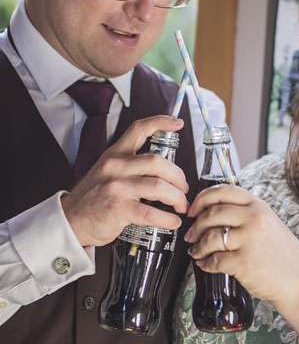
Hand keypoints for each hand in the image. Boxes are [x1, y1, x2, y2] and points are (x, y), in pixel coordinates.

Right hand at [61, 116, 188, 247]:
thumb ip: (130, 164)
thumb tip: (163, 167)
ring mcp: (116, 187)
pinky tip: (173, 221)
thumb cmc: (93, 198)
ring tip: (180, 206)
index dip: (161, 122)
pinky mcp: (118, 209)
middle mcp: (116, 167)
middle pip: (158, 162)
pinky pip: (151, 213)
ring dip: (177, 198)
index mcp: (115, 155)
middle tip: (183, 188)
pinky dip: (168, 218)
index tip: (177, 123)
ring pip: (159, 186)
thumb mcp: (106, 171)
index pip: (139, 129)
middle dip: (178, 176)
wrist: (71, 220)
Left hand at [184, 184, 298, 308]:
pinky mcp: (243, 262)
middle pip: (211, 213)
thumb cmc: (285, 257)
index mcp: (259, 206)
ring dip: (198, 246)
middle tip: (191, 235)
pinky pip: (214, 260)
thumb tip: (212, 214)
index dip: (202, 199)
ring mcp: (249, 240)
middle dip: (196, 226)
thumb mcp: (270, 224)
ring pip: (210, 237)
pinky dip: (206, 263)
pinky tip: (207, 265)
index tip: (193, 209)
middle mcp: (254, 219)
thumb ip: (246, 215)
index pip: (223, 191)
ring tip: (197, 252)